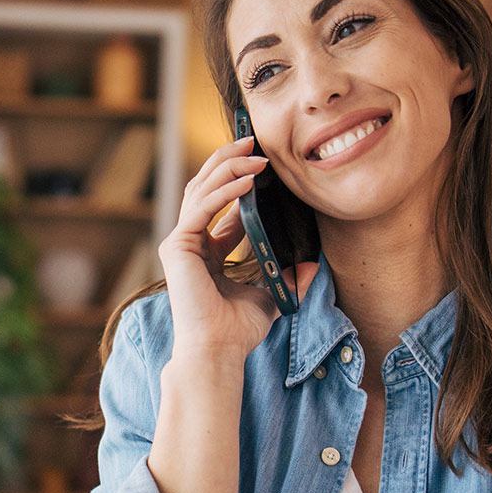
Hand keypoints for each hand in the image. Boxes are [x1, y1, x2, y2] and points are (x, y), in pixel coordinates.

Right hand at [160, 136, 317, 359]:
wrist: (219, 350)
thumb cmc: (239, 330)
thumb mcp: (271, 296)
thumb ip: (289, 278)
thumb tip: (314, 265)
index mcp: (208, 251)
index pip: (222, 204)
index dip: (241, 181)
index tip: (265, 164)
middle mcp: (191, 242)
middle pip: (206, 187)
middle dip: (229, 161)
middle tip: (255, 142)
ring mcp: (180, 242)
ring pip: (201, 189)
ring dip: (228, 167)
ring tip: (255, 153)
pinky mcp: (177, 246)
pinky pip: (202, 207)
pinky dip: (224, 191)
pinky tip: (247, 181)